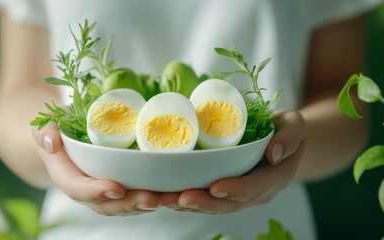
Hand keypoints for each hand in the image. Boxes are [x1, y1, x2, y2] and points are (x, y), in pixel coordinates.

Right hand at [32, 122, 160, 215]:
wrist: (66, 135)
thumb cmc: (57, 129)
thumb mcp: (44, 125)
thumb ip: (44, 132)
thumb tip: (51, 140)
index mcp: (66, 176)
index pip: (77, 189)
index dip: (96, 191)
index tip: (116, 188)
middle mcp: (87, 189)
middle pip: (107, 204)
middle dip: (130, 204)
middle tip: (152, 198)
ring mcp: (105, 190)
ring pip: (125, 204)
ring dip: (147, 204)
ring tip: (169, 198)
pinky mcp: (121, 185)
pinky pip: (136, 194)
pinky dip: (154, 195)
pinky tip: (173, 192)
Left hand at [160, 110, 305, 213]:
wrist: (281, 140)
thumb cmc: (285, 129)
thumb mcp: (296, 125)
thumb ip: (291, 136)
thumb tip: (275, 153)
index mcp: (273, 178)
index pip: (254, 187)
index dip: (235, 189)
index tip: (216, 187)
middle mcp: (254, 192)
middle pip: (228, 203)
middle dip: (204, 203)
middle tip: (180, 198)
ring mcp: (238, 193)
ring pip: (213, 205)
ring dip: (188, 205)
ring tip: (165, 199)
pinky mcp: (224, 189)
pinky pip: (205, 198)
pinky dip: (185, 199)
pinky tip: (165, 195)